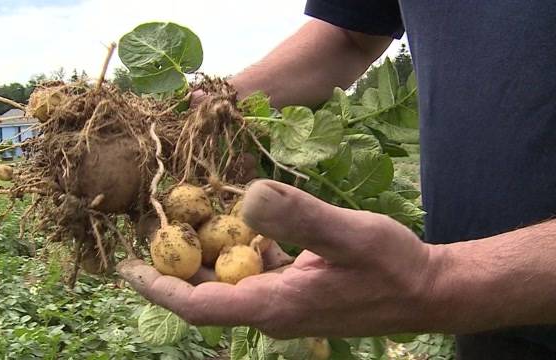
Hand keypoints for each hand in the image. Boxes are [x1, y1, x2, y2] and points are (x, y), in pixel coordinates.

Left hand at [118, 180, 439, 338]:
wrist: (427, 290)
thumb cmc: (392, 266)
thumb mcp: (348, 235)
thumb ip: (298, 218)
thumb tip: (247, 197)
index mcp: (274, 305)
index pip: (200, 305)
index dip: (160, 288)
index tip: (128, 268)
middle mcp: (272, 310)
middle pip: (207, 294)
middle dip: (174, 267)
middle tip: (150, 232)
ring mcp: (284, 303)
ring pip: (230, 282)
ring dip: (206, 257)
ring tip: (186, 223)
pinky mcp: (297, 292)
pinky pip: (255, 273)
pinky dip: (238, 251)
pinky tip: (239, 224)